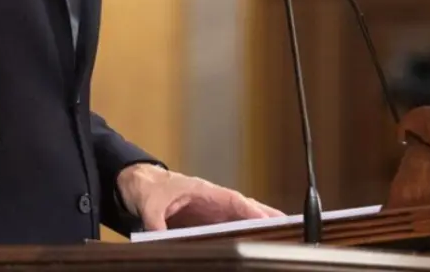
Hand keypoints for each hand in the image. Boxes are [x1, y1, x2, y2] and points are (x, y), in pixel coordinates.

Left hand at [116, 163, 284, 231]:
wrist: (140, 185)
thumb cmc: (149, 188)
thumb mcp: (149, 205)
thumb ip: (156, 223)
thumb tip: (158, 237)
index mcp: (204, 191)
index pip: (234, 201)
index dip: (252, 210)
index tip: (268, 219)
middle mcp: (213, 201)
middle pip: (246, 209)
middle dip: (267, 216)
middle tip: (289, 226)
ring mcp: (212, 212)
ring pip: (242, 219)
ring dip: (260, 226)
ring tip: (280, 238)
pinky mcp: (208, 222)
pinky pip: (230, 229)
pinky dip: (245, 234)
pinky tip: (255, 245)